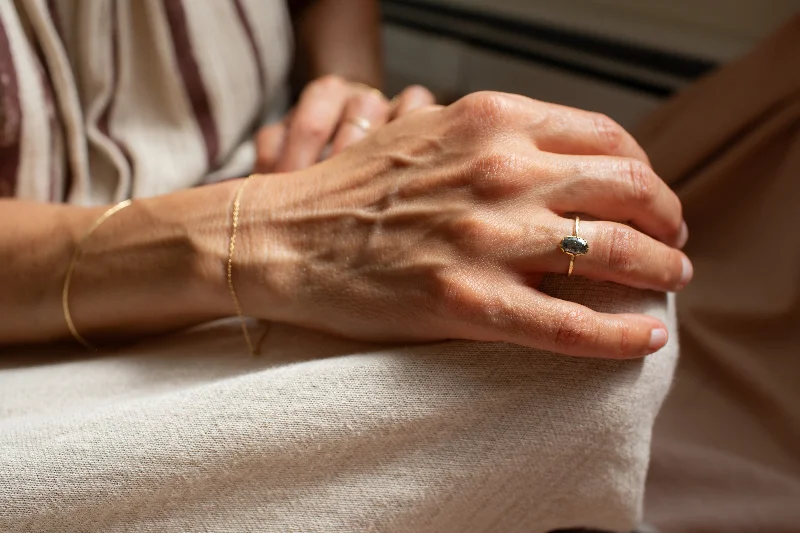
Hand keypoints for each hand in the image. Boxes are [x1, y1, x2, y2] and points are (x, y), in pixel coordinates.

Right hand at [234, 92, 691, 358]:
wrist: (283, 237)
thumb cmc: (352, 187)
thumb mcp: (427, 131)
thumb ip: (496, 135)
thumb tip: (562, 158)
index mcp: (490, 123)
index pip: (607, 137)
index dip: (646, 169)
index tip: (650, 195)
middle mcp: (497, 172)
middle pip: (626, 190)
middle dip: (667, 219)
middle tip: (673, 243)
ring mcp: (484, 239)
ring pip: (611, 253)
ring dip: (659, 271)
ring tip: (669, 283)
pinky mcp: (465, 301)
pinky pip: (568, 324)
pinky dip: (618, 334)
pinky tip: (645, 339)